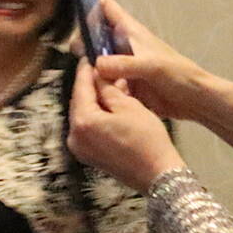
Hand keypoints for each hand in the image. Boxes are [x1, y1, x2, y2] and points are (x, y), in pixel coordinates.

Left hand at [68, 61, 186, 190]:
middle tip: (102, 71)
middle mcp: (74, 137)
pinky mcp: (88, 156)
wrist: (158, 175)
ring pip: (84, 116)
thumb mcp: (129, 106)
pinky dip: (97, 116)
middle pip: (79, 102)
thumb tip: (98, 76)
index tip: (88, 57)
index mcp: (82, 122)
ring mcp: (80, 149)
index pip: (80, 88)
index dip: (85, 71)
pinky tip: (110, 107)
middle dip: (91, 86)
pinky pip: (89, 129)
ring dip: (95, 101)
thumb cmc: (147, 140)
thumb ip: (108, 89)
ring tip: (110, 87)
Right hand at [90, 0, 211, 119]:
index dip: (91, 10)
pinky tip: (91, 91)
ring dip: (87, 65)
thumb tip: (96, 64)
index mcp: (131, 31)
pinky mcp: (124, 82)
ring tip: (82, 75)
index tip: (80, 27)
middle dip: (82, 42)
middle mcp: (123, 45)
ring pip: (97, 58)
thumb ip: (124, 64)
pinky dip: (96, 83)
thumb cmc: (177, 74)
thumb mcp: (151, 66)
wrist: (194, 99)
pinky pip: (103, 79)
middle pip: (95, 35)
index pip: (106, 8)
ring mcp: (123, 64)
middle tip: (78, 57)